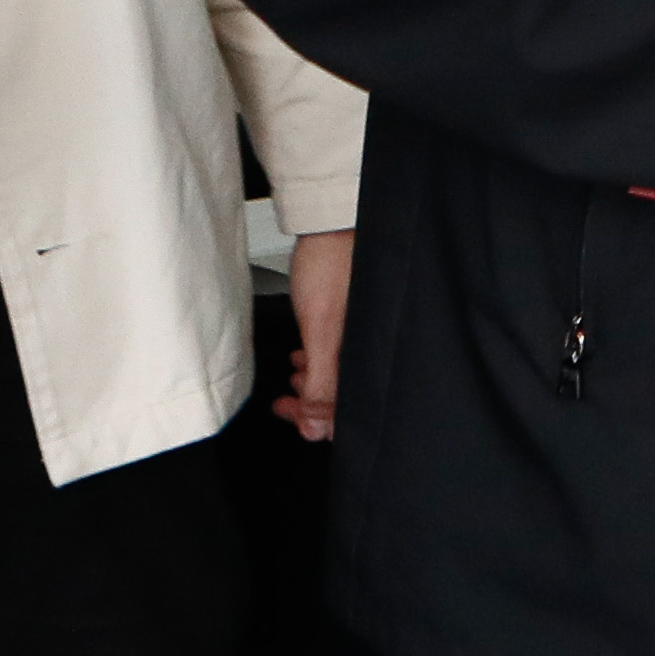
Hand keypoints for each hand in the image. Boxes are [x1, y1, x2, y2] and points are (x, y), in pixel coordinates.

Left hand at [281, 229, 353, 442]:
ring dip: (310, 383)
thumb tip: (316, 427)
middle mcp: (367, 348)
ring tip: (294, 376)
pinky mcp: (349, 322)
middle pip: (342, 398)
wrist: (330, 228)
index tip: (293, 416)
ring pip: (336, 377)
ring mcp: (359, 335)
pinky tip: (304, 354)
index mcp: (366, 355)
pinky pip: (334, 356)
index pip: (349, 410)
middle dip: (310, 405)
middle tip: (287, 401)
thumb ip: (320, 384)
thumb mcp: (320, 333)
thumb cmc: (331, 268)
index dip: (319, 423)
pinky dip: (315, 363)